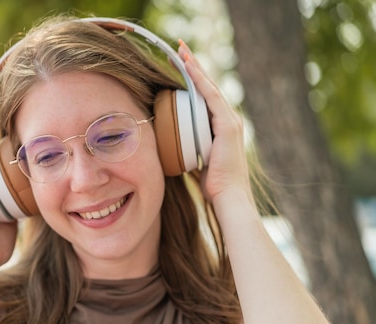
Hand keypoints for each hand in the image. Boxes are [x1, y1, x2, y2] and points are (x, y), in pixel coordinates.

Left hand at [178, 41, 253, 205]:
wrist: (228, 197)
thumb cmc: (213, 185)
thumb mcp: (197, 160)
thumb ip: (189, 149)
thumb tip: (171, 147)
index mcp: (222, 127)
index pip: (205, 97)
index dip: (194, 79)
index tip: (179, 64)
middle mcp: (229, 120)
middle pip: (208, 87)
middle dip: (194, 66)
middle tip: (180, 48)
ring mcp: (230, 121)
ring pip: (209, 87)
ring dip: (195, 67)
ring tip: (181, 51)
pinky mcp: (228, 125)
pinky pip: (210, 97)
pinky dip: (199, 80)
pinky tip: (188, 67)